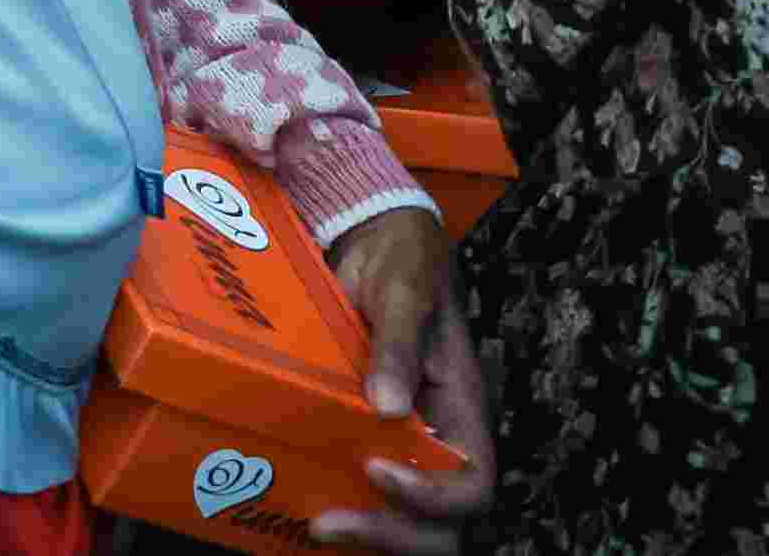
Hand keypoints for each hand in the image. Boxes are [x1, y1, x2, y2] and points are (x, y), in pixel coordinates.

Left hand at [321, 208, 494, 550]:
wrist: (373, 242)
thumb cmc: (403, 266)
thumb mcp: (405, 293)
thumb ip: (399, 345)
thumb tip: (388, 408)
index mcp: (462, 411)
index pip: (472, 484)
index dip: (432, 497)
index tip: (376, 469)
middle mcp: (437, 440)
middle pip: (442, 526)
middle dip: (393, 534)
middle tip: (331, 522)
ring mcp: (399, 445)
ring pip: (404, 521)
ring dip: (365, 531)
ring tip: (314, 522)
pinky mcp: (359, 437)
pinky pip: (361, 491)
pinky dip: (337, 505)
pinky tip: (295, 502)